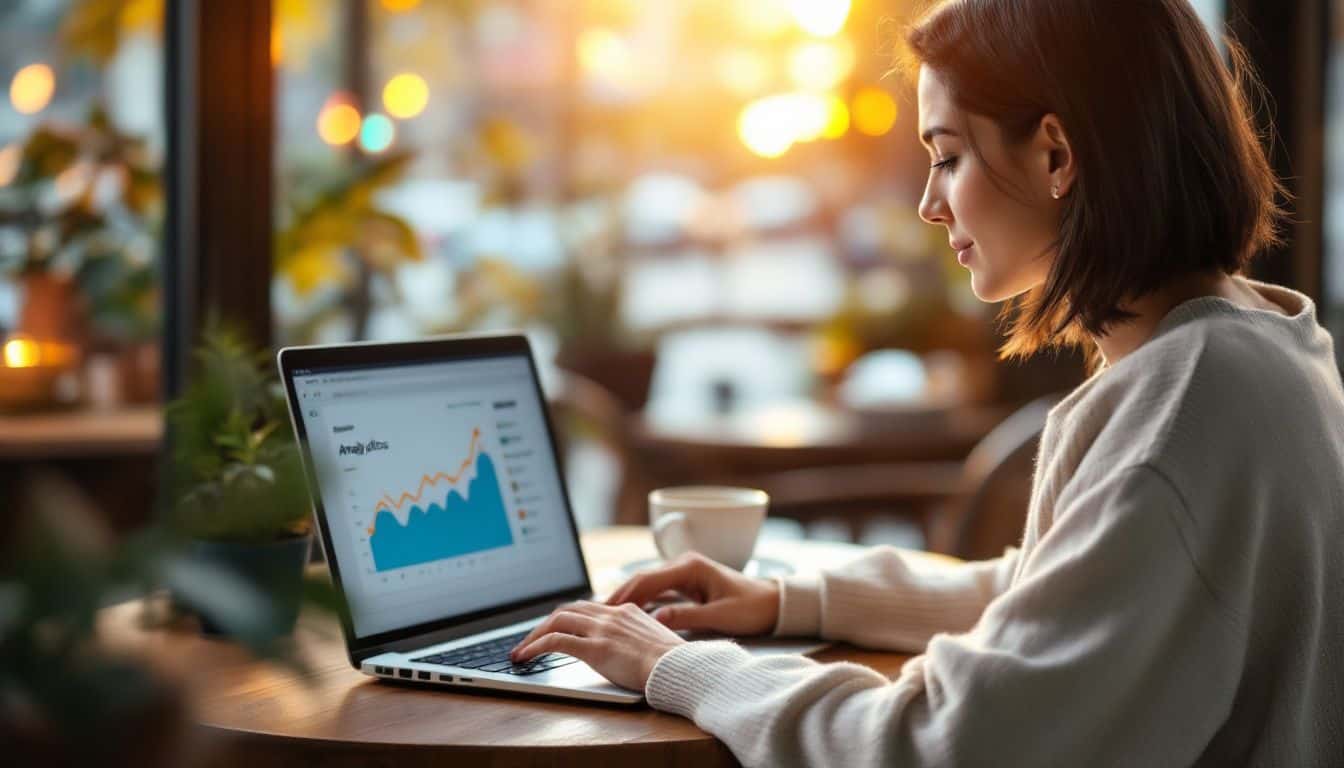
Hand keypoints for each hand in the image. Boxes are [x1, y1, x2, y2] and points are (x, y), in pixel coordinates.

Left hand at [509, 600, 685, 691]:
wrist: (680, 668)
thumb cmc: (673, 662)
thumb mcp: (654, 640)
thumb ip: (636, 637)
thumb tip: (626, 648)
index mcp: (626, 611)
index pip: (587, 608)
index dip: (566, 618)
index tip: (554, 629)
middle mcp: (611, 615)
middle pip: (567, 610)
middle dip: (544, 624)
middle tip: (530, 640)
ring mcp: (602, 630)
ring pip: (557, 621)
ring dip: (534, 635)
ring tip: (521, 651)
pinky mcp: (596, 648)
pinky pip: (556, 642)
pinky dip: (536, 647)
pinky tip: (527, 656)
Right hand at [606, 551, 780, 636]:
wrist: (773, 603)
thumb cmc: (752, 608)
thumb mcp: (721, 616)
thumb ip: (688, 617)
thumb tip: (656, 619)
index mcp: (690, 567)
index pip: (648, 580)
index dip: (624, 595)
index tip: (604, 609)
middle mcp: (683, 564)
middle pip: (642, 579)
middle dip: (618, 595)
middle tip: (594, 613)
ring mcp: (683, 573)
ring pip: (646, 584)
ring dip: (626, 598)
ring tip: (603, 614)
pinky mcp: (686, 583)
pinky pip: (656, 590)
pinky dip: (641, 600)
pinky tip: (627, 613)